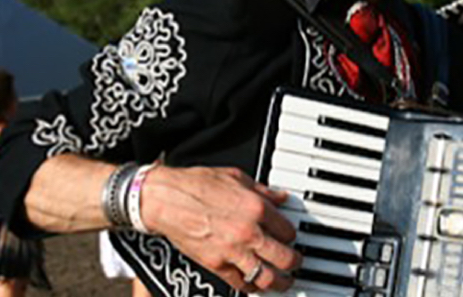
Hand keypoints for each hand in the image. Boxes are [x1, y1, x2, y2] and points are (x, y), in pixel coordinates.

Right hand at [141, 166, 301, 292]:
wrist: (166, 199)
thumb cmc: (196, 184)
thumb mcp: (236, 177)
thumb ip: (262, 191)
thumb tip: (280, 198)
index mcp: (256, 208)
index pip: (288, 231)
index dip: (292, 236)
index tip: (291, 238)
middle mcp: (248, 232)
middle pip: (285, 258)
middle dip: (295, 263)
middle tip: (297, 264)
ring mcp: (232, 251)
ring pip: (267, 277)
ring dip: (280, 282)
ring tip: (284, 282)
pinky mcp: (216, 264)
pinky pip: (241, 284)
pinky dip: (252, 288)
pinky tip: (256, 286)